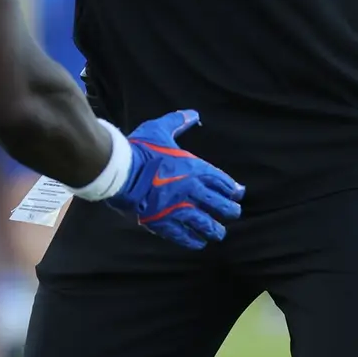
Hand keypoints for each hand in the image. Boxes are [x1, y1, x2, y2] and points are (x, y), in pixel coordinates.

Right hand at [104, 110, 244, 248]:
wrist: (119, 170)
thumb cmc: (140, 149)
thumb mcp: (160, 129)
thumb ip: (178, 122)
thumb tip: (193, 113)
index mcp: (194, 168)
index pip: (222, 181)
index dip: (232, 189)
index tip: (238, 193)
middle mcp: (191, 190)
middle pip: (219, 205)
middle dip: (229, 210)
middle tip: (233, 213)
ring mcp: (178, 208)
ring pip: (205, 224)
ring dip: (215, 229)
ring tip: (219, 233)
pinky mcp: (163, 222)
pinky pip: (183, 235)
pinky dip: (193, 240)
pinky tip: (199, 243)